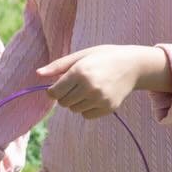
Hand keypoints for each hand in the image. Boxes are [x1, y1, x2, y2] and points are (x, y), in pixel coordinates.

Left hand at [37, 45, 170, 118]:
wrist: (133, 65)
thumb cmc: (103, 57)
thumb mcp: (81, 55)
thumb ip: (58, 66)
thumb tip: (38, 74)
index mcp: (80, 72)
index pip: (54, 92)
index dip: (52, 91)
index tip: (57, 86)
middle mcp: (90, 87)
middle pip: (63, 103)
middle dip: (64, 96)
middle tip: (76, 85)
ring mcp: (100, 99)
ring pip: (74, 109)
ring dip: (76, 102)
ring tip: (87, 88)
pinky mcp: (108, 108)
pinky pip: (86, 115)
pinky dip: (87, 108)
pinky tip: (95, 96)